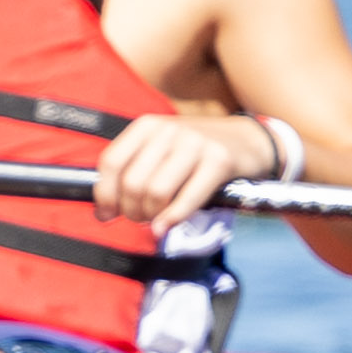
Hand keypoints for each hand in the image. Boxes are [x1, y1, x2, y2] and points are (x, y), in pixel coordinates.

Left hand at [93, 107, 273, 225]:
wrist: (247, 141)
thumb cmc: (196, 152)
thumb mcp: (161, 150)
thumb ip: (133, 172)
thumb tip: (103, 211)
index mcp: (147, 126)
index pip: (111, 162)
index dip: (104, 194)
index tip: (106, 214)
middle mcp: (168, 130)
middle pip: (132, 182)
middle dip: (130, 210)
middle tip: (139, 218)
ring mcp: (194, 144)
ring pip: (155, 192)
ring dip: (151, 216)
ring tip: (155, 220)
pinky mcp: (218, 161)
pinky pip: (187, 199)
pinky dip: (172, 218)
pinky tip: (166, 226)